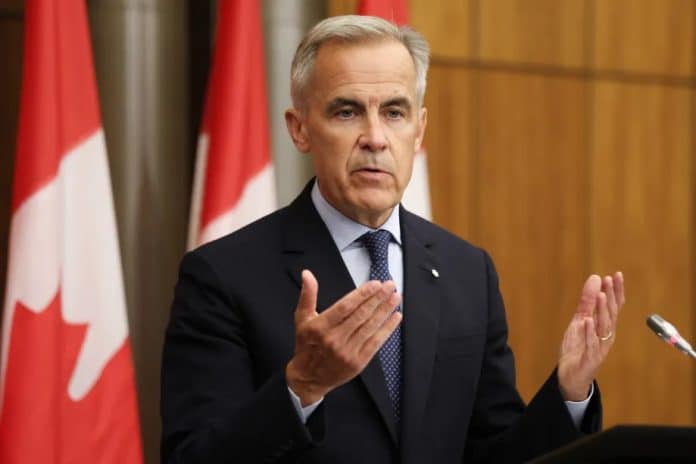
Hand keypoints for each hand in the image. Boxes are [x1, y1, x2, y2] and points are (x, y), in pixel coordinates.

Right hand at [286, 270, 401, 405]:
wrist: (308, 377)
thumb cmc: (306, 345)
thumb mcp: (302, 318)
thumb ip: (307, 295)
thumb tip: (307, 274)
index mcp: (321, 327)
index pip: (345, 307)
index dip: (362, 294)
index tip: (375, 284)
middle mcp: (334, 339)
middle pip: (361, 315)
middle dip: (378, 298)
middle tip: (389, 286)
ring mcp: (347, 352)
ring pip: (370, 327)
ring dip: (385, 310)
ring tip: (395, 298)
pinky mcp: (358, 362)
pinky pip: (376, 342)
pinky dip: (387, 329)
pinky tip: (395, 317)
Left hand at [558, 272, 624, 400]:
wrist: (571, 376)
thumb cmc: (578, 347)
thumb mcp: (580, 320)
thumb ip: (587, 301)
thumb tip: (595, 278)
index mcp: (605, 326)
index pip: (614, 306)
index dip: (617, 291)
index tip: (617, 275)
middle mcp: (606, 335)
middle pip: (611, 314)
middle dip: (612, 297)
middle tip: (610, 280)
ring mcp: (599, 347)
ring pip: (603, 327)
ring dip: (603, 311)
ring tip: (602, 295)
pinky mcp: (590, 358)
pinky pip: (591, 344)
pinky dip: (589, 332)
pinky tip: (587, 320)